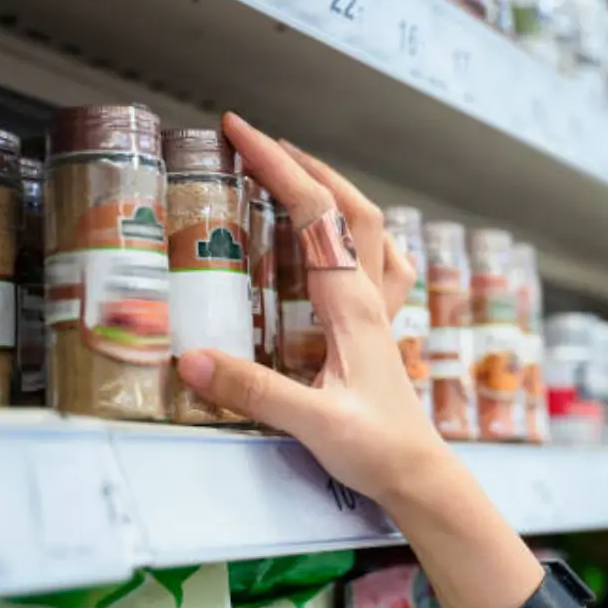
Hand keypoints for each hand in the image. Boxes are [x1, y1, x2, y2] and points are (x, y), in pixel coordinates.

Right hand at [178, 113, 449, 503]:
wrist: (418, 476)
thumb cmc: (376, 450)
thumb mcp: (311, 422)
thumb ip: (252, 390)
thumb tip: (189, 357)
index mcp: (350, 305)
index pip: (314, 216)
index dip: (277, 166)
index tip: (239, 131)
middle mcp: (368, 297)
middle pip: (347, 206)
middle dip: (302, 164)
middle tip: (256, 140)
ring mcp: (378, 311)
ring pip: (369, 227)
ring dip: (334, 189)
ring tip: (297, 170)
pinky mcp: (378, 330)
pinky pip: (379, 263)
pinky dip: (360, 234)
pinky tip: (346, 240)